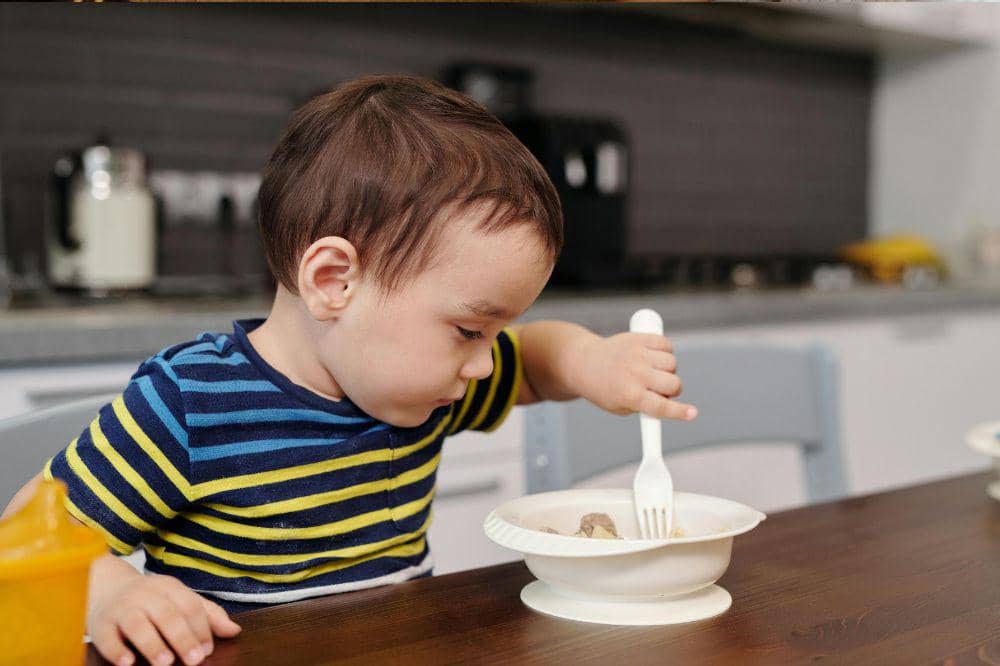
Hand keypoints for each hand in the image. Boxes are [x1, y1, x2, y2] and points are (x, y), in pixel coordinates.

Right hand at [89, 573, 240, 665]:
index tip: (207, 650)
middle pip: (166, 614)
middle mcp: (145, 595)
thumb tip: (234, 631)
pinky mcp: (100, 624)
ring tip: (165, 662)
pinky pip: (106, 637)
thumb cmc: (151, 599)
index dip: (200, 628)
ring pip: (137, 624)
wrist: (105, 587)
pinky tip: (127, 662)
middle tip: (194, 660)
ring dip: (152, 644)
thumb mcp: (179, 599)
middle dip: (182, 638)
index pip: (189, 606)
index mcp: (168, 587)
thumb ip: (207, 614)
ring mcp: (121, 608)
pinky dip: (116, 650)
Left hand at [572, 332, 696, 420]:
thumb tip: (673, 402)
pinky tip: (652, 357)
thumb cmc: (604, 389)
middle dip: (672, 390)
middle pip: (673, 383)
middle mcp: (634, 374)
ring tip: (651, 371)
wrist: (583, 363)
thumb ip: (646, 407)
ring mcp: (637, 354)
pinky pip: (666, 345)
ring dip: (668, 370)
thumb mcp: (620, 407)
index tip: (692, 414)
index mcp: (629, 395)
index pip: (661, 406)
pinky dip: (665, 351)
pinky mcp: (638, 338)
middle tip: (660, 389)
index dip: (680, 412)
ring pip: (672, 363)